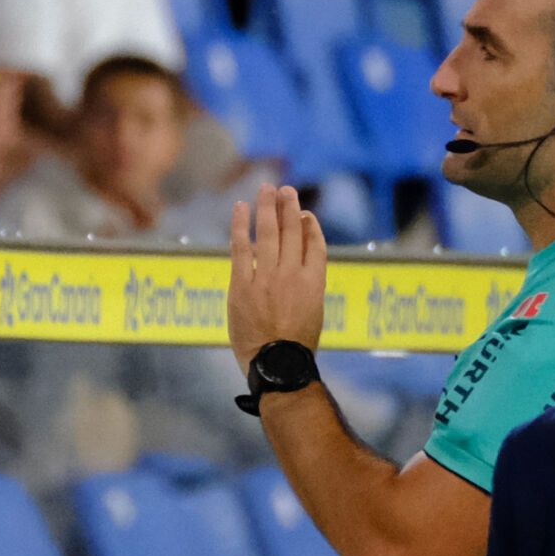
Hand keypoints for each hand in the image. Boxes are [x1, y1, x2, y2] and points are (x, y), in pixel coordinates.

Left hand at [227, 184, 327, 378]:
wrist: (277, 366)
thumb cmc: (295, 347)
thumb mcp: (312, 314)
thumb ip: (306, 288)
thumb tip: (299, 268)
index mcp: (314, 283)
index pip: (314, 245)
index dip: (310, 226)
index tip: (305, 214)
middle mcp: (293, 275)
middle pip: (292, 232)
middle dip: (288, 207)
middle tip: (285, 190)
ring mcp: (267, 279)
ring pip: (268, 234)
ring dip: (267, 208)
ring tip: (266, 189)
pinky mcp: (243, 286)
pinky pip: (241, 248)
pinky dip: (240, 226)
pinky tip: (240, 208)